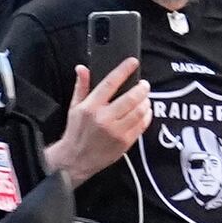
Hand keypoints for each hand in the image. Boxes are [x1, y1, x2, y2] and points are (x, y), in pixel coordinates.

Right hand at [48, 55, 149, 187]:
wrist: (75, 160)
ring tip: (145, 98)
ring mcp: (116, 132)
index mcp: (91, 107)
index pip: (110, 83)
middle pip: (131, 98)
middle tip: (144, 85)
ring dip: (146, 102)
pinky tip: (145, 112)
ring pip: (139, 111)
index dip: (124, 70)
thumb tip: (82, 68)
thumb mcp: (74, 107)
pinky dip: (147, 116)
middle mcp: (104, 118)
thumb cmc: (76, 132)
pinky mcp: (124, 142)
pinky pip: (142, 125)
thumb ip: (81, 86)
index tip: (133, 62)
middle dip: (142, 88)